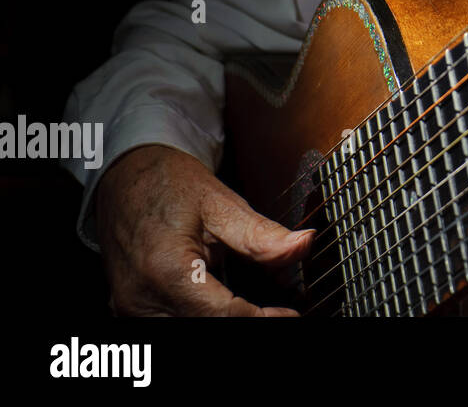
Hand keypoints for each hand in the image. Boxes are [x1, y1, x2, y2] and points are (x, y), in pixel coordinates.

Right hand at [95, 144, 313, 315]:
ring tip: (255, 311)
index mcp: (165, 270)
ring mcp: (130, 307)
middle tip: (277, 314)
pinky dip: (200, 319)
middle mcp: (141, 297)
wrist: (125, 174)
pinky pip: (171, 324)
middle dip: (245, 322)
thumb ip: (262, 235)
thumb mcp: (222, 204)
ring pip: (186, 330)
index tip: (290, 315)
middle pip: (204, 328)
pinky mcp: (129, 308)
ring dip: (222, 322)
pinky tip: (225, 311)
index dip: (262, 320)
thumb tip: (304, 244)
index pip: (222, 315)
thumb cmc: (169, 184)